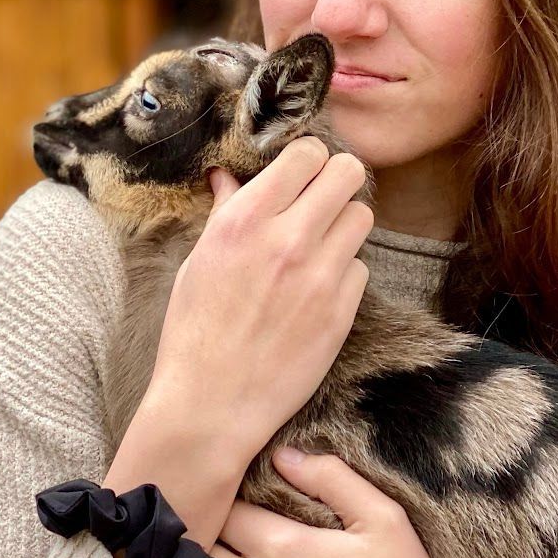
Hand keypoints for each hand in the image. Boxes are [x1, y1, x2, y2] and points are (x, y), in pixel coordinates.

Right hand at [147, 140, 373, 463]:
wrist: (212, 403)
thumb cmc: (195, 332)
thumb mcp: (198, 262)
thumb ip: (225, 212)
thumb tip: (230, 176)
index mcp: (244, 220)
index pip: (306, 154)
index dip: (309, 159)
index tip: (303, 174)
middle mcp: (287, 240)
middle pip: (348, 173)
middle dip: (338, 180)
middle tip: (323, 199)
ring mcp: (320, 276)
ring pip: (362, 217)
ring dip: (345, 225)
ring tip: (320, 246)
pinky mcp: (342, 311)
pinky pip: (361, 267)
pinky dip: (344, 272)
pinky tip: (318, 290)